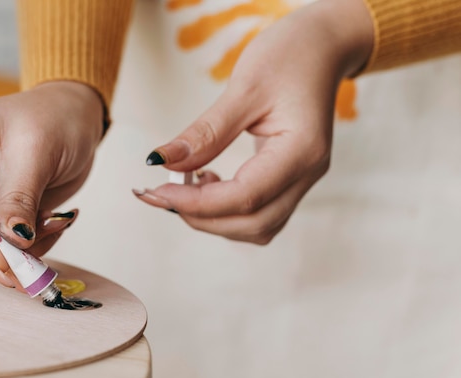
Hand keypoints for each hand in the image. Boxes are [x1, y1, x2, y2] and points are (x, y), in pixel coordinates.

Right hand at [0, 81, 103, 288]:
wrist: (76, 119)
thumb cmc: (58, 120)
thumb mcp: (39, 153)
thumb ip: (19, 199)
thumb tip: (10, 244)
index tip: (4, 258)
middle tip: (26, 263)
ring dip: (9, 250)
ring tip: (50, 227)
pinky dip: (22, 247)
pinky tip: (50, 227)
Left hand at [134, 0, 373, 243]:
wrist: (323, 46)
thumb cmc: (289, 56)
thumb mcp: (244, 88)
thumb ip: (205, 132)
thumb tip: (163, 162)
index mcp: (301, 151)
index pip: (245, 197)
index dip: (197, 203)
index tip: (156, 192)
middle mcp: (307, 174)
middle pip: (253, 224)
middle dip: (202, 217)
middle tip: (159, 194)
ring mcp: (302, 179)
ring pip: (257, 226)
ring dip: (214, 218)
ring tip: (182, 188)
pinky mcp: (291, 178)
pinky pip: (260, 212)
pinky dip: (227, 209)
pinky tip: (205, 182)